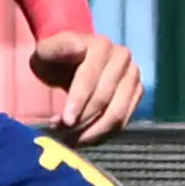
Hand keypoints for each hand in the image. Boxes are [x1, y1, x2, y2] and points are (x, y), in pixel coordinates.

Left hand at [30, 30, 139, 144]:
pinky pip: (124, 121)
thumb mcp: (47, 51)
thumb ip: (57, 48)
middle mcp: (122, 58)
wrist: (71, 64)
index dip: (77, 100)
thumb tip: (79, 48)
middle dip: (83, 120)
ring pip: (117, 113)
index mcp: (101, 45)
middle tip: (63, 134)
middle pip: (104, 98)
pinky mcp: (137, 93)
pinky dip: (103, 134)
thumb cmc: (56, 60)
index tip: (65, 121)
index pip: (89, 78)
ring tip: (72, 139)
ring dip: (93, 132)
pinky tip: (84, 137)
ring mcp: (133, 76)